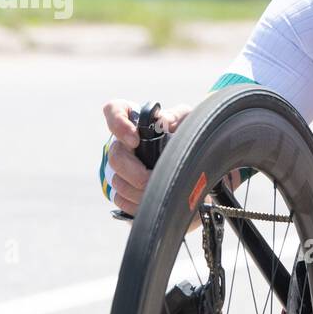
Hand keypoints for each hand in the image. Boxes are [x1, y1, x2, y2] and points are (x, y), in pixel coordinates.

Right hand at [100, 99, 192, 214]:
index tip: (134, 140)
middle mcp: (125, 144)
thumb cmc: (190, 141)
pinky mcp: (124, 191)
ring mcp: (122, 168)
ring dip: (139, 191)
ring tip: (160, 192)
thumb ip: (179, 117)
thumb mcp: (190, 123)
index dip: (118, 122)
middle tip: (151, 178)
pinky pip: (121, 199)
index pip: (115, 109)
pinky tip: (154, 201)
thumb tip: (164, 122)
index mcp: (138, 122)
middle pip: (115, 155)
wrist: (197, 174)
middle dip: (134, 171)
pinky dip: (137, 204)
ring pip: (118, 181)